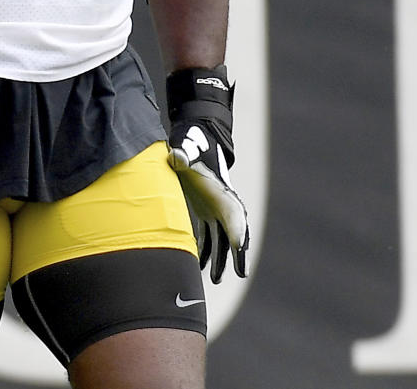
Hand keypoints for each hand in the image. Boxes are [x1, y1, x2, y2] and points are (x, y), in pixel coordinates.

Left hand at [166, 67, 249, 281]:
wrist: (196, 136)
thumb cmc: (194, 143)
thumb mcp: (190, 147)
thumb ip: (184, 153)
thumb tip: (176, 157)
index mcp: (222, 193)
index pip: (235, 219)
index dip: (238, 237)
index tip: (240, 257)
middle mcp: (222, 204)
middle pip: (231, 236)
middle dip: (232, 257)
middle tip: (233, 276)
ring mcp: (213, 209)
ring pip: (218, 240)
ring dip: (217, 259)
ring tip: (212, 280)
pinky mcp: (202, 210)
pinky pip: (206, 236)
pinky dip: (202, 251)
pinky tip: (195, 267)